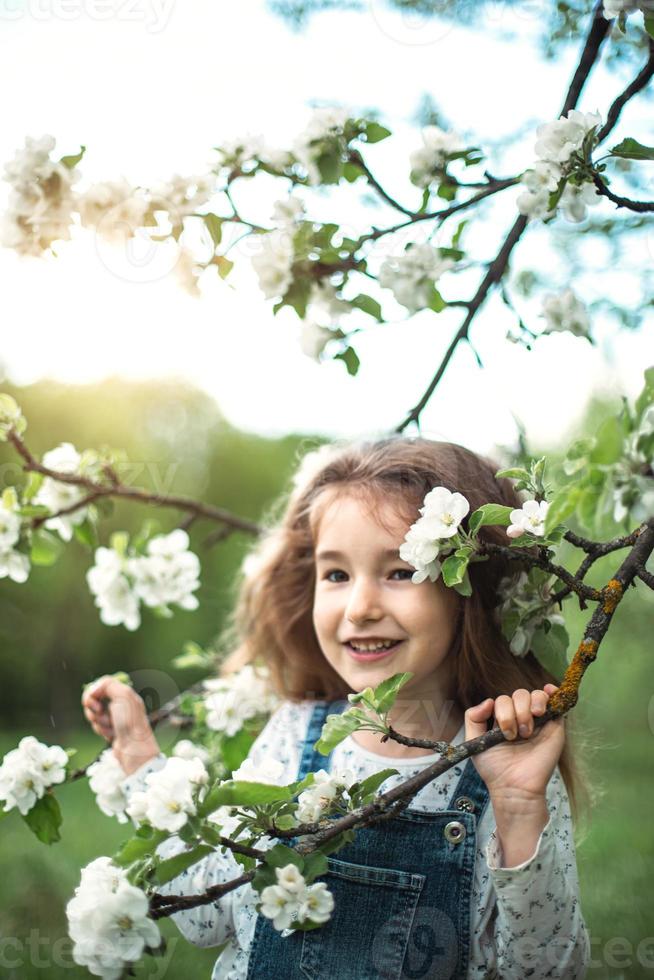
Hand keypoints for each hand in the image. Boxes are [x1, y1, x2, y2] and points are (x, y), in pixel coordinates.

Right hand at [81, 675, 159, 774]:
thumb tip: (93, 689)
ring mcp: (114, 716)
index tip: (95, 702)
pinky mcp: (111, 729)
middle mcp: (120, 703)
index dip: (93, 693)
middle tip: (101, 714)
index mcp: (124, 693)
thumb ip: (108, 684)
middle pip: (94, 699)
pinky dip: (101, 730)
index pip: (101, 684)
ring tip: (111, 727)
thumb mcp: (123, 696)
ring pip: (94, 713)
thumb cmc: (131, 722)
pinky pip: (97, 725)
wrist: (133, 750)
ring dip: (99, 721)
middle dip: (94, 709)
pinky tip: (111, 735)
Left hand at [464, 684, 564, 803]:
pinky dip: (550, 692)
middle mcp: (522, 717)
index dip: (502, 710)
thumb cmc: (494, 768)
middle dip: (513, 713)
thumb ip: (473, 718)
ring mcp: (539, 721)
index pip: (503, 700)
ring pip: (534, 695)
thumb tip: (488, 701)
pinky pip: (555, 700)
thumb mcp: (475, 741)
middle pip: (518, 695)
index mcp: (504, 719)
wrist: (514, 787)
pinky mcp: (554, 726)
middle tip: (514, 735)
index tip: (502, 731)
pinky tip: (547, 693)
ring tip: (527, 730)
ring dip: (528, 708)